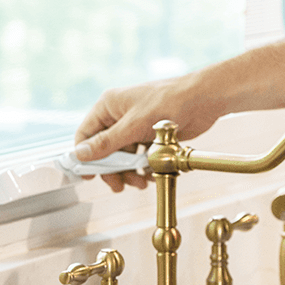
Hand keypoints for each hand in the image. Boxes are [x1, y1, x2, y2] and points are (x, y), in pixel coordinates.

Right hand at [73, 73, 220, 191]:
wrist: (204, 99)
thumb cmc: (170, 101)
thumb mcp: (134, 125)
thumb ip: (107, 142)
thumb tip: (80, 154)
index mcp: (110, 105)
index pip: (86, 134)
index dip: (84, 156)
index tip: (88, 176)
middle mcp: (120, 115)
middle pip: (105, 149)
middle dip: (112, 169)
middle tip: (119, 185)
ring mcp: (136, 125)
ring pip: (124, 155)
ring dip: (129, 171)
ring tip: (139, 183)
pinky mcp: (151, 134)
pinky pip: (140, 156)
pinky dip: (144, 167)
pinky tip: (150, 176)